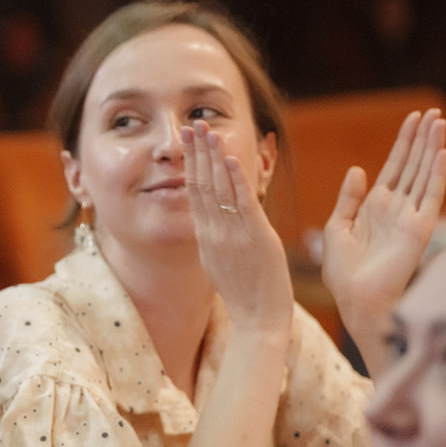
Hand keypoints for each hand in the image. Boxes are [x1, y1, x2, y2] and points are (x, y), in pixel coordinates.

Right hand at [182, 121, 293, 333]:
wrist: (257, 321)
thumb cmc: (246, 296)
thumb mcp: (222, 264)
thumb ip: (218, 239)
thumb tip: (215, 221)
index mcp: (206, 237)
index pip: (194, 193)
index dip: (191, 165)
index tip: (188, 142)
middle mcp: (214, 232)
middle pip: (200, 185)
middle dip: (195, 153)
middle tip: (190, 125)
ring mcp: (232, 234)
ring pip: (218, 189)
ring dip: (213, 157)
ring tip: (207, 130)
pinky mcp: (254, 238)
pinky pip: (242, 204)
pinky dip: (235, 180)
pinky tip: (230, 158)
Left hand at [321, 109, 445, 334]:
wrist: (354, 298)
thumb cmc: (343, 271)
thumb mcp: (336, 226)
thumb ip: (348, 198)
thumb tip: (359, 169)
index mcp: (376, 205)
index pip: (395, 166)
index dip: (404, 143)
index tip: (413, 118)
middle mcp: (397, 207)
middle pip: (413, 165)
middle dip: (422, 139)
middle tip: (431, 112)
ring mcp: (410, 216)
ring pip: (425, 174)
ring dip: (432, 149)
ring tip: (439, 123)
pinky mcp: (420, 228)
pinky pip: (432, 196)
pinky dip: (437, 175)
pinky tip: (442, 153)